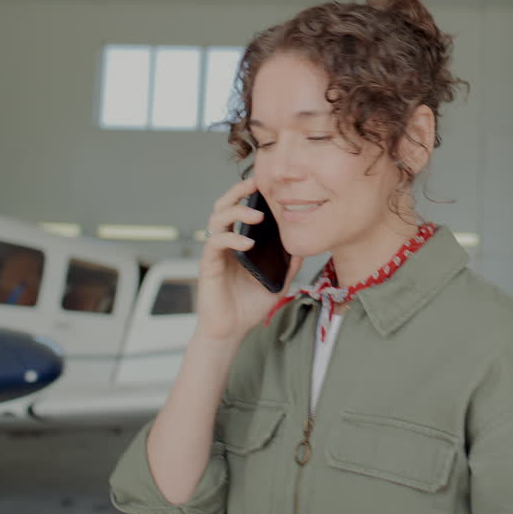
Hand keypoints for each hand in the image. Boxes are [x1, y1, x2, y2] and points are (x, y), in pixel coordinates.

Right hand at [195, 178, 302, 340]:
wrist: (232, 329)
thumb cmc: (250, 305)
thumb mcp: (278, 281)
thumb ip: (288, 264)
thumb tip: (304, 248)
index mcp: (239, 242)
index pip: (239, 209)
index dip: (247, 194)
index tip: (265, 184)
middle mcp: (225, 243)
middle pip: (223, 206)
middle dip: (237, 192)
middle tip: (256, 185)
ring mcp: (215, 252)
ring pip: (216, 219)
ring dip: (236, 213)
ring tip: (257, 217)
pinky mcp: (208, 265)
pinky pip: (215, 244)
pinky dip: (231, 239)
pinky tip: (247, 244)